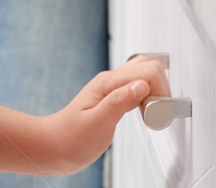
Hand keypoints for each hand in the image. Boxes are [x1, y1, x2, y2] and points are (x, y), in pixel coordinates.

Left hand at [35, 56, 169, 172]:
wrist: (53, 148)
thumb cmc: (69, 139)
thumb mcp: (96, 124)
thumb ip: (119, 102)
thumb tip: (142, 85)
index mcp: (108, 83)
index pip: (147, 72)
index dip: (159, 92)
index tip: (156, 115)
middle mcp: (112, 80)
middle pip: (150, 67)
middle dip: (162, 89)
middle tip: (156, 114)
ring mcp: (113, 87)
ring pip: (146, 73)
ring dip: (156, 91)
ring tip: (152, 114)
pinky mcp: (115, 96)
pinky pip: (139, 86)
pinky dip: (149, 96)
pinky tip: (145, 112)